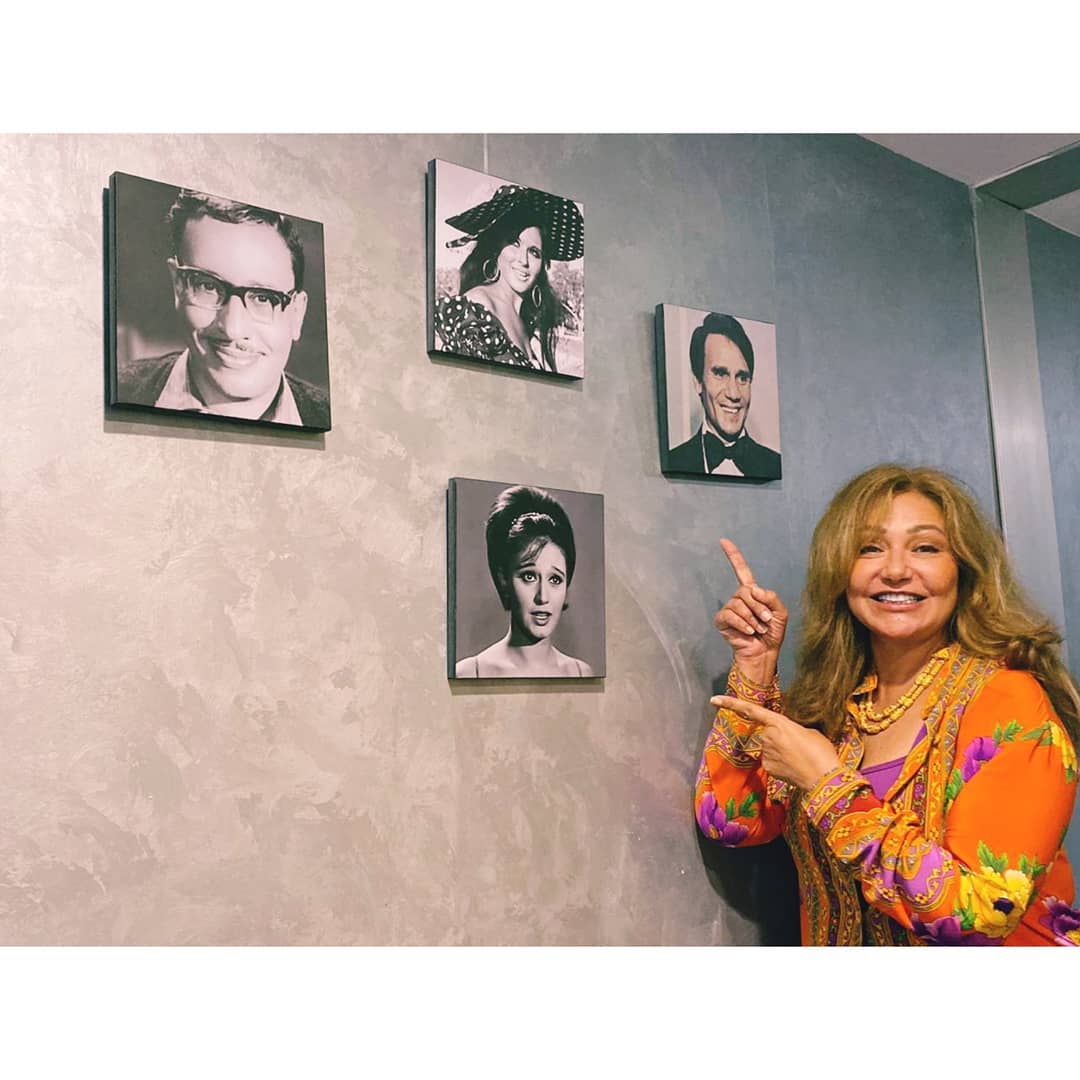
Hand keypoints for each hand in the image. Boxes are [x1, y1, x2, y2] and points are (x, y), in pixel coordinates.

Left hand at [710, 695, 840, 790]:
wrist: (824, 778)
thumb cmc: (821, 751)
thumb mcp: (809, 732)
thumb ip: (791, 729)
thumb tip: (786, 736)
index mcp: (778, 723)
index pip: (750, 710)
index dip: (731, 703)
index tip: (714, 699)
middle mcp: (767, 737)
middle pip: (766, 734)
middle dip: (778, 739)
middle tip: (798, 747)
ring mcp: (765, 753)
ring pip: (768, 748)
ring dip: (779, 752)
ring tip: (799, 758)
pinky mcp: (767, 768)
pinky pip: (770, 761)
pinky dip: (780, 764)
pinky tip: (794, 768)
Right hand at [714, 538, 788, 681]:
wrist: (764, 653)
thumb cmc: (772, 633)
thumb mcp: (780, 612)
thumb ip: (771, 597)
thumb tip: (753, 589)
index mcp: (752, 593)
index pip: (741, 570)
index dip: (733, 555)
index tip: (723, 541)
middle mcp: (738, 598)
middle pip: (745, 591)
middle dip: (758, 606)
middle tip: (765, 621)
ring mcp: (729, 609)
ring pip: (739, 603)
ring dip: (752, 618)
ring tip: (758, 629)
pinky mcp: (722, 621)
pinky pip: (730, 615)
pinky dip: (742, 623)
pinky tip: (748, 631)